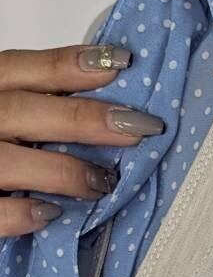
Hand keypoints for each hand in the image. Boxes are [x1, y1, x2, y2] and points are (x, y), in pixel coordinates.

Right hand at [0, 43, 165, 237]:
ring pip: (8, 161)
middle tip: (136, 127)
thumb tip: (113, 111)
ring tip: (103, 182)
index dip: (68, 64)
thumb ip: (44, 109)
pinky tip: (52, 214)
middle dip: (81, 118)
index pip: (19, 68)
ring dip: (62, 171)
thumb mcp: (11, 117)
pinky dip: (21, 214)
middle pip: (21, 111)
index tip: (121, 63)